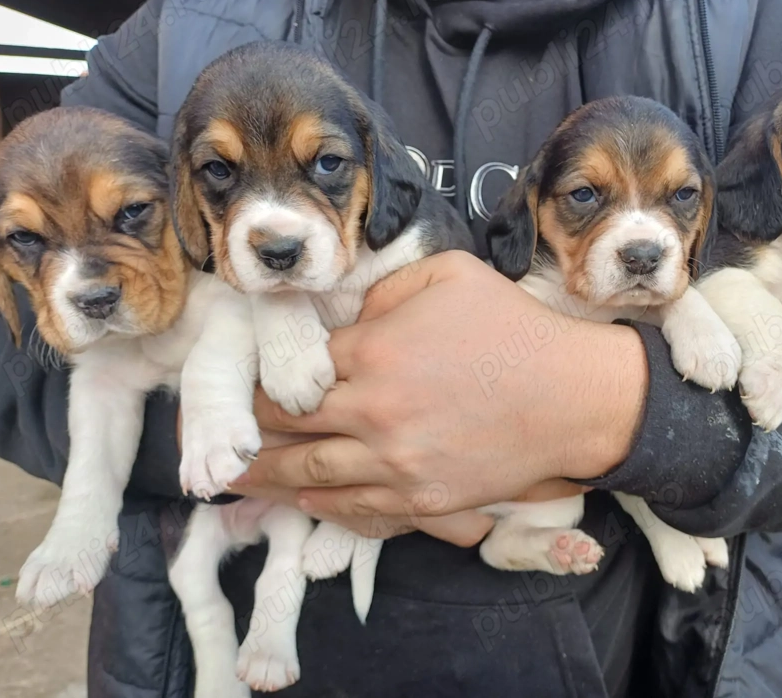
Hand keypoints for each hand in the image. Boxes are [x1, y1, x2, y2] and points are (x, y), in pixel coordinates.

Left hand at [237, 251, 645, 518]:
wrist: (574, 397)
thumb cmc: (514, 329)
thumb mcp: (449, 275)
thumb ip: (384, 288)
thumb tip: (347, 316)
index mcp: (372, 352)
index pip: (290, 367)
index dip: (258, 372)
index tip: (236, 378)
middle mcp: (372, 412)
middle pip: (284, 423)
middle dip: (242, 426)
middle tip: (207, 432)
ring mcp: (394, 462)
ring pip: (305, 473)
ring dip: (261, 474)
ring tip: (227, 475)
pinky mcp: (420, 498)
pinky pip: (352, 505)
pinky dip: (315, 502)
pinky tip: (296, 496)